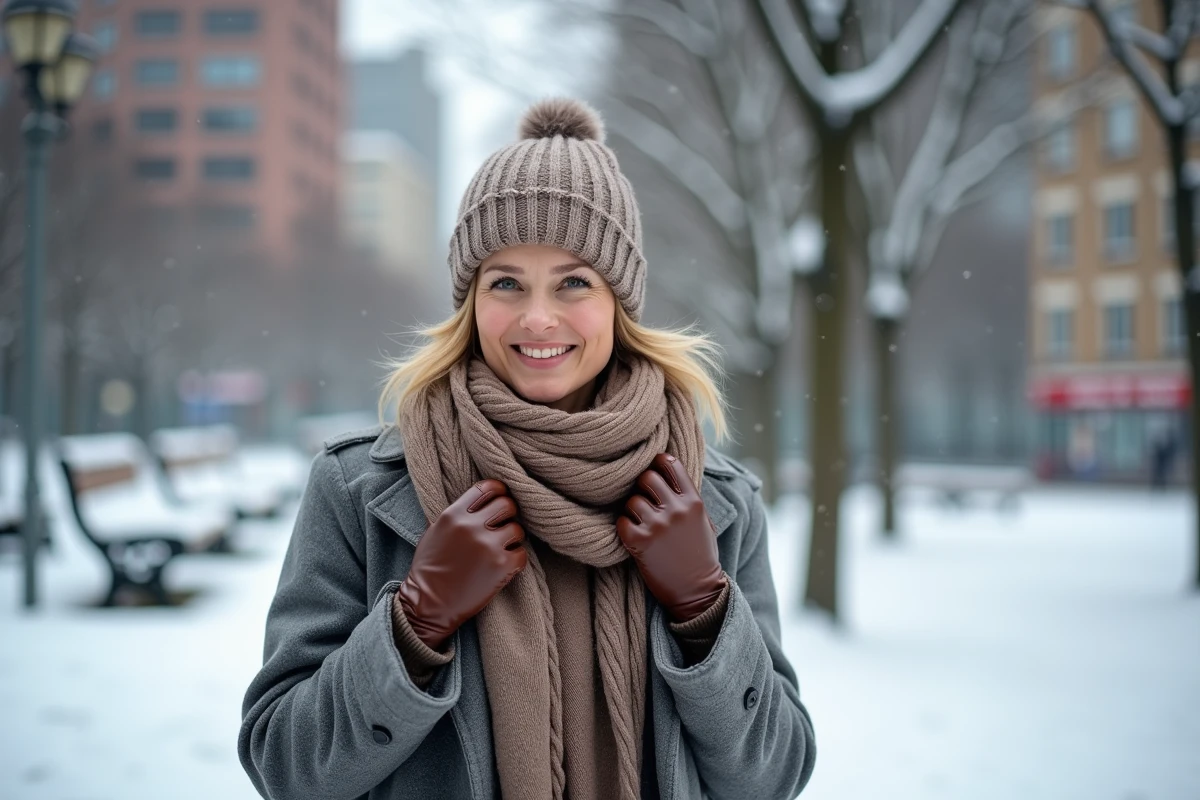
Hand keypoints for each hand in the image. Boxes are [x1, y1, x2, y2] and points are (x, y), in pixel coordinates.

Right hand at [397, 479, 526, 649]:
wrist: (428, 605)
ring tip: (500, 550)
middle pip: (507, 505)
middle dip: (507, 515)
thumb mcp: (435, 532)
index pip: (487, 488)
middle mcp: (472, 527)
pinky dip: (515, 559)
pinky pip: (522, 553)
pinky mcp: (502, 566)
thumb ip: (457, 514)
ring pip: (517, 529)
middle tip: (501, 527)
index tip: (501, 498)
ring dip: (512, 539)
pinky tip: (502, 566)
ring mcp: (488, 546)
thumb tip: (479, 500)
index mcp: (454, 515)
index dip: (499, 491)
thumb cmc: (429, 569)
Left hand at [616, 453, 725, 622]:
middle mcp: (676, 510)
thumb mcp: (703, 521)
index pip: (670, 464)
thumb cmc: (700, 556)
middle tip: (644, 501)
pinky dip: (624, 527)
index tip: (653, 471)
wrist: (698, 593)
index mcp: (694, 502)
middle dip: (642, 487)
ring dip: (633, 511)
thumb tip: (667, 471)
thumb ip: (687, 498)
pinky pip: (621, 521)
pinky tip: (634, 536)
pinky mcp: (640, 542)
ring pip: (632, 500)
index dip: (657, 464)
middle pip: (646, 478)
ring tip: (641, 524)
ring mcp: (658, 526)